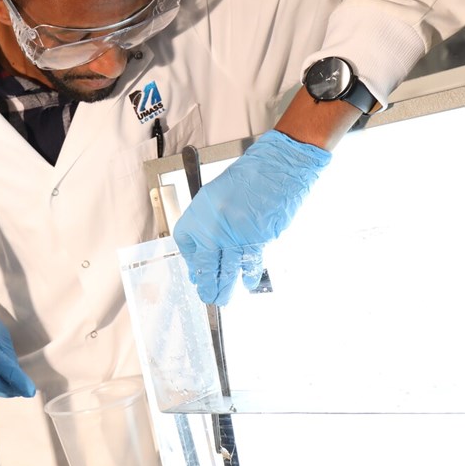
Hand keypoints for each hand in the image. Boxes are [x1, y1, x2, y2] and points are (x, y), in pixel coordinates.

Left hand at [173, 129, 330, 304]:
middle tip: (208, 297)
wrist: (279, 166)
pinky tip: (248, 284)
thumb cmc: (250, 175)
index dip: (189, 261)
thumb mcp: (216, 193)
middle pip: (204, 266)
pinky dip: (249, 275)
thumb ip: (209, 219)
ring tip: (223, 300)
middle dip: (206, 285)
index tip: (195, 271)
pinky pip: (250, 263)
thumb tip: (207, 245)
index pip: (185, 243)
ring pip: (227, 271)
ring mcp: (237, 235)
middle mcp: (215, 227)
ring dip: (225, 288)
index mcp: (201, 212)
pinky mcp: (259, 239)